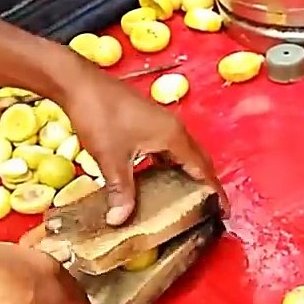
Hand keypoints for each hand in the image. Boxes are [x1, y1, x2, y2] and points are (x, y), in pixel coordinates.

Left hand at [59, 73, 228, 224]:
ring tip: (183, 199)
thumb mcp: (112, 158)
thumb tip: (120, 220)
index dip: (214, 192)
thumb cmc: (100, 116)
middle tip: (207, 209)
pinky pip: (167, 148)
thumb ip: (121, 190)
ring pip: (181, 153)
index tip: (224, 212)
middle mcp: (173, 128)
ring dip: (186, 174)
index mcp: (174, 136)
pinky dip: (168, 165)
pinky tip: (154, 179)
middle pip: (198, 160)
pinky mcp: (147, 121)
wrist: (80, 83)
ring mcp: (160, 122)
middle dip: (204, 184)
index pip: (202, 169)